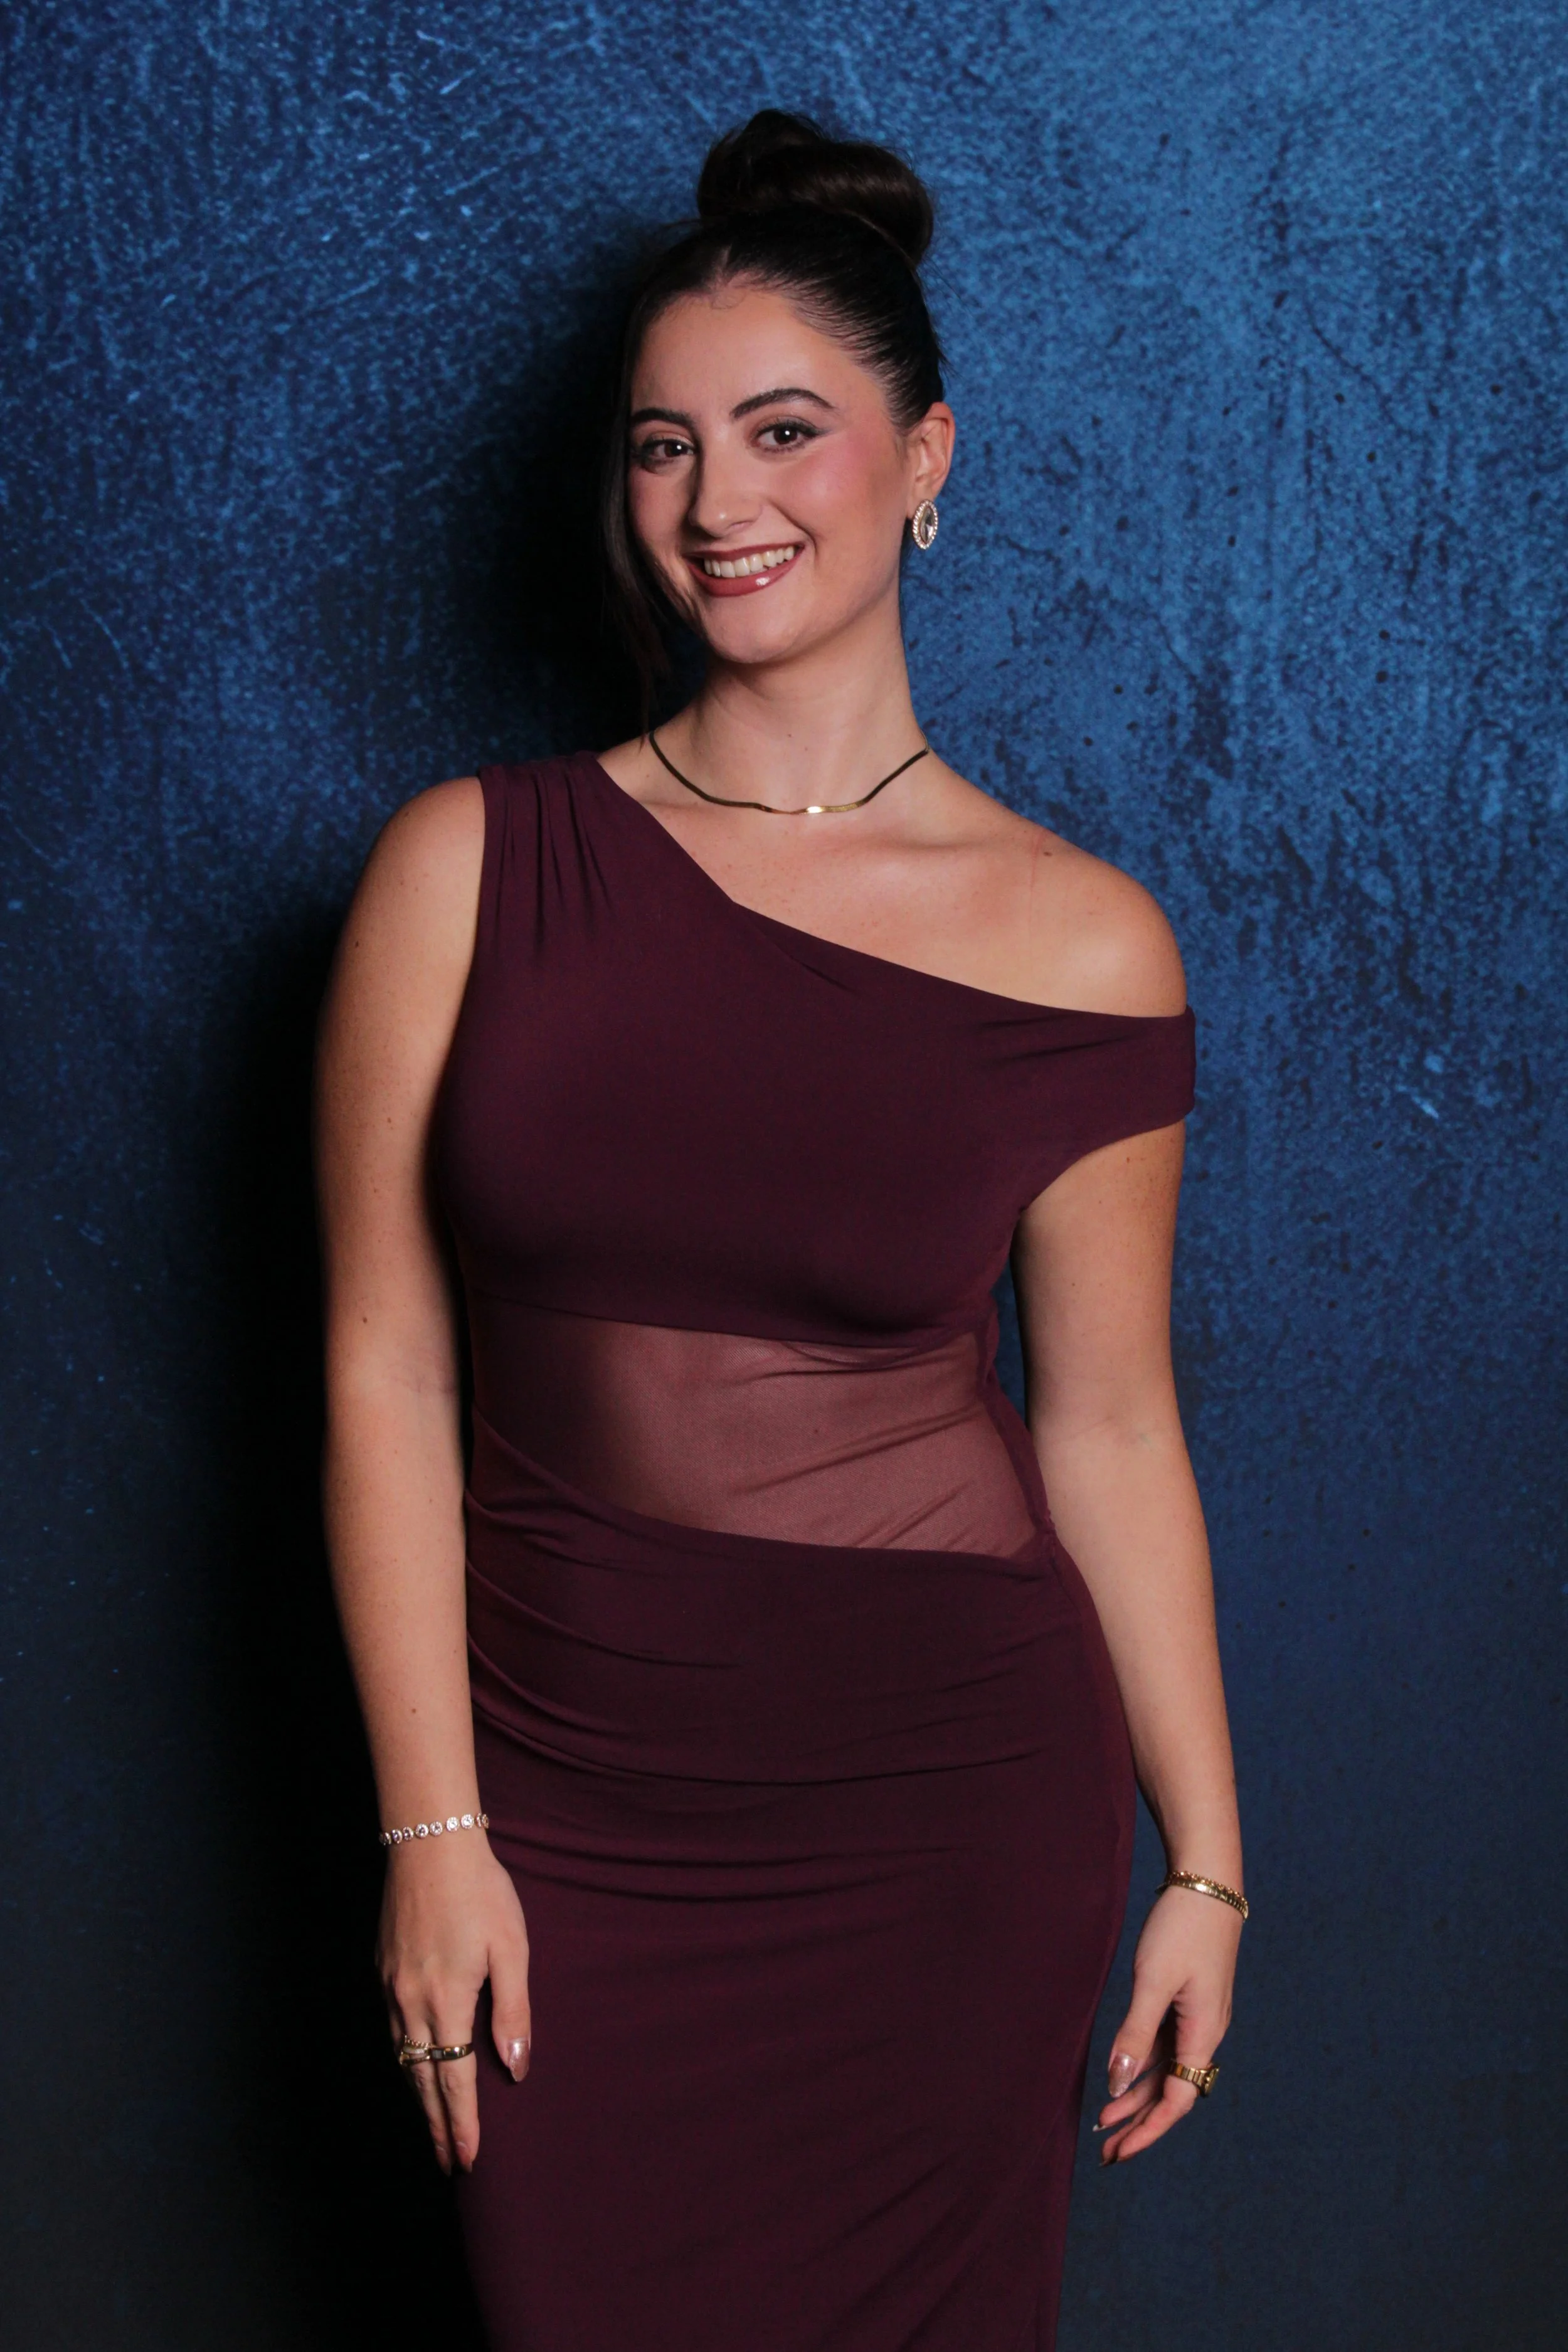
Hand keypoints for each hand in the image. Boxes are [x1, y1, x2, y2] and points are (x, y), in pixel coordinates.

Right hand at [379, 1833, 531, 2173]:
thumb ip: (513, 2010)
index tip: (467, 2160)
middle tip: (446, 2164)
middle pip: (422, 2081)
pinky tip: (413, 2069)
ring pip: (402, 2059)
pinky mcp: (382, 1970)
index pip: (455, 2079)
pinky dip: (403, 2061)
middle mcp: (411, 2002)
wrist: (430, 1843)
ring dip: (418, 2099)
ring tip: (432, 2129)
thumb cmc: (481, 1891)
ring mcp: (391, 1987)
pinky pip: (392, 2031)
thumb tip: (515, 2066)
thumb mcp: (512, 1948)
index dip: (461, 2123)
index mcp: (447, 2000)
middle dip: (436, 2126)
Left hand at [1095, 1881, 1241, 2163]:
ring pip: (1166, 2071)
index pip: (1176, 2100)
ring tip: (1106, 2121)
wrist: (1208, 1882)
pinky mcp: (1187, 2000)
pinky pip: (1165, 2046)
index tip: (1118, 2153)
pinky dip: (1143, 2064)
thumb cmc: (1182, 1927)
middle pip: (1172, 2093)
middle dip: (1139, 2123)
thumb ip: (1136, 2033)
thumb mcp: (1153, 1980)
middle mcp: (1205, 2033)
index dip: (1147, 2130)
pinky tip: (1121, 2075)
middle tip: (1105, 2152)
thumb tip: (1119, 2083)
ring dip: (1138, 2096)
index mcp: (1203, 2034)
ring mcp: (1197, 2017)